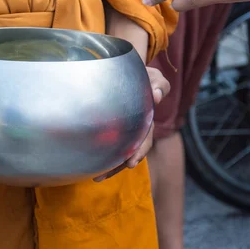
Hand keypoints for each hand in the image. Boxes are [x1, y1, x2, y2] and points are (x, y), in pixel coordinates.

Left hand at [94, 67, 169, 181]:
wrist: (129, 71)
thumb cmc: (145, 77)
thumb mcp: (156, 79)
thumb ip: (160, 86)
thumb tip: (156, 97)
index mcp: (146, 121)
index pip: (144, 139)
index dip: (138, 152)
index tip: (131, 163)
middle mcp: (136, 129)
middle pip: (128, 152)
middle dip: (119, 165)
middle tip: (104, 176)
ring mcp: (125, 130)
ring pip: (118, 151)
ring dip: (109, 166)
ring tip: (96, 177)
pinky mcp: (112, 129)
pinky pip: (108, 144)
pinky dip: (101, 154)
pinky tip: (89, 163)